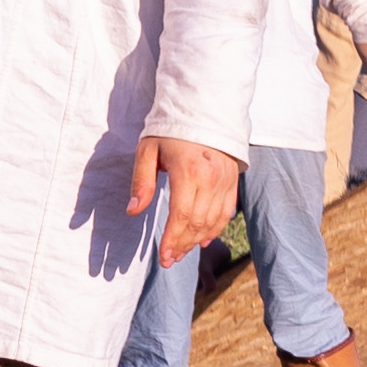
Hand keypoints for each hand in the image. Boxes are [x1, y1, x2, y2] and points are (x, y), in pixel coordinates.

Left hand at [127, 136, 241, 266]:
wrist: (204, 107)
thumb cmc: (171, 129)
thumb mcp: (148, 149)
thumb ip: (141, 181)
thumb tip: (133, 210)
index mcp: (188, 172)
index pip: (181, 216)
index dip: (173, 240)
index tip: (164, 257)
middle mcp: (211, 179)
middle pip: (198, 223)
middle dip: (183, 244)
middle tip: (170, 259)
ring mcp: (225, 181)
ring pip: (213, 221)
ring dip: (197, 240)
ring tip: (182, 252)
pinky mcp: (233, 180)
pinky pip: (227, 212)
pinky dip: (216, 229)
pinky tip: (203, 240)